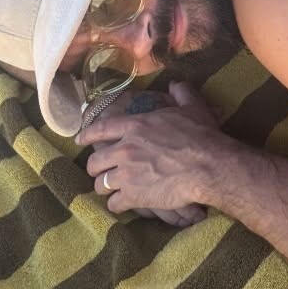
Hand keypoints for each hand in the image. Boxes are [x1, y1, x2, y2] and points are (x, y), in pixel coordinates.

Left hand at [77, 83, 227, 223]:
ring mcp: (127, 174)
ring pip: (100, 184)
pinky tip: (123, 204)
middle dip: (95, 167)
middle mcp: (125, 149)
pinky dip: (117, 204)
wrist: (208, 166)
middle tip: (101, 171)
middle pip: (94, 161)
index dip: (87, 135)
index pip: (101, 129)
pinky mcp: (134, 196)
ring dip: (105, 187)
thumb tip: (175, 84)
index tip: (79, 140)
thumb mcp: (192, 107)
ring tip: (111, 189)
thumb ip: (181, 93)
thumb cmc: (201, 135)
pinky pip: (114, 204)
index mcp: (135, 126)